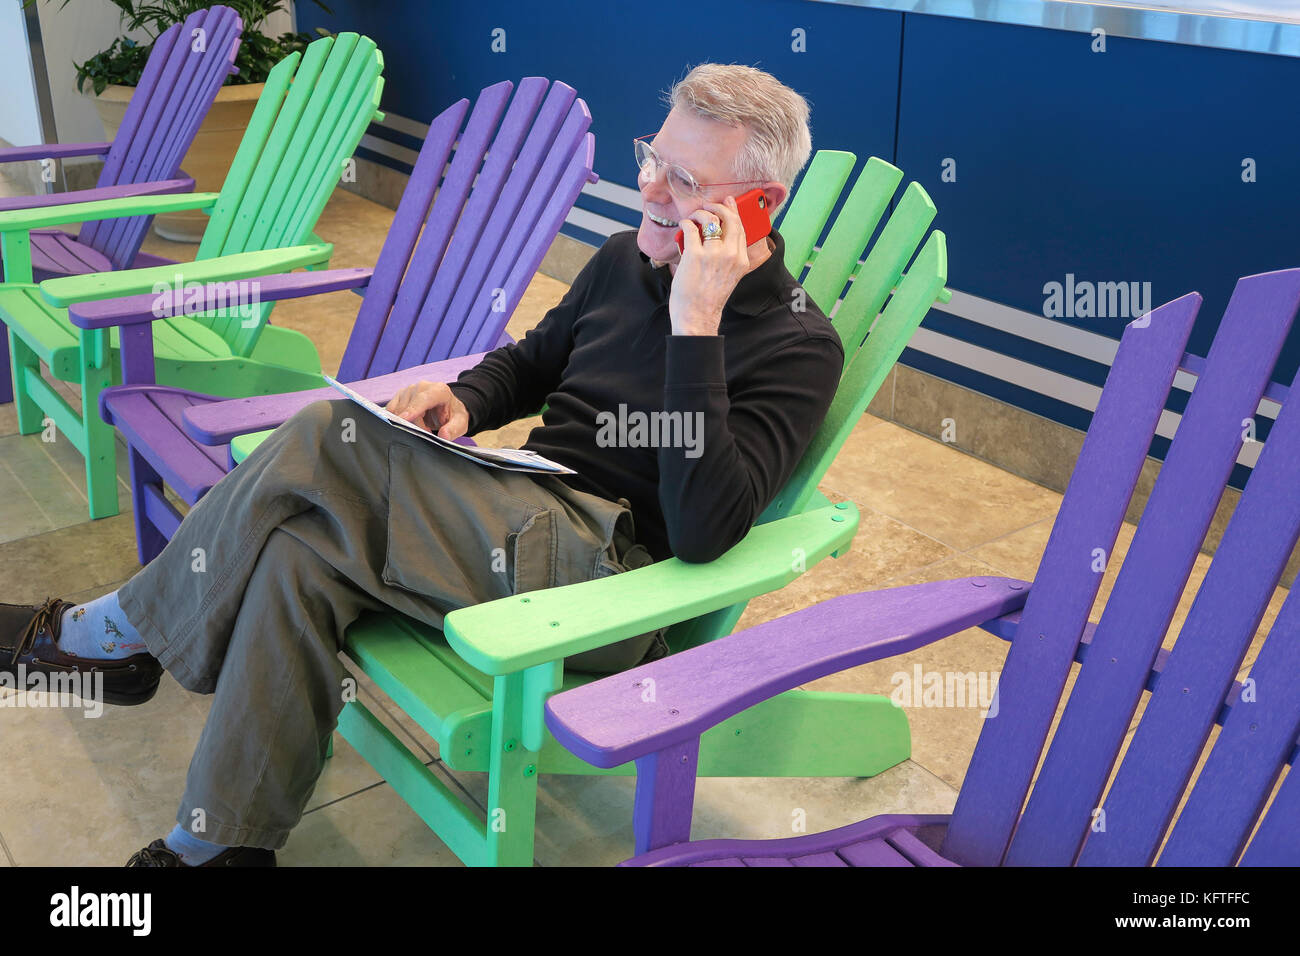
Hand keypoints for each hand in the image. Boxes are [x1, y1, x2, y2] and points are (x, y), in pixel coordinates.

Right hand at [384, 381, 468, 438]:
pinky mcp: (399, 396)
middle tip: (427, 433)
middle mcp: (422, 386)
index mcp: (439, 390)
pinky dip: (397, 420)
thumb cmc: (453, 415)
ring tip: (423, 427)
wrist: (447, 408)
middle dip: (415, 425)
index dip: (413, 409)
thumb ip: (454, 429)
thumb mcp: (460, 423)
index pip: (423, 399)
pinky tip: (410, 423)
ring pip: (398, 410)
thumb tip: (444, 435)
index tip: (404, 419)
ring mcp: (409, 390)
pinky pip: (391, 410)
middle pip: (410, 408)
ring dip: (407, 423)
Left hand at [669, 195, 762, 335]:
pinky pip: (690, 229)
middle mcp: (730, 255)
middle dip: (718, 207)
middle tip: (709, 206)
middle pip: (729, 219)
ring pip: (709, 220)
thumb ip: (729, 256)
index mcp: (741, 260)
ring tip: (694, 217)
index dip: (733, 211)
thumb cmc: (709, 298)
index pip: (741, 228)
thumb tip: (720, 235)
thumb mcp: (730, 276)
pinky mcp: (695, 255)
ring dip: (700, 214)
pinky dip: (686, 223)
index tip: (728, 203)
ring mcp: (713, 254)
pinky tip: (684, 225)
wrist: (697, 316)